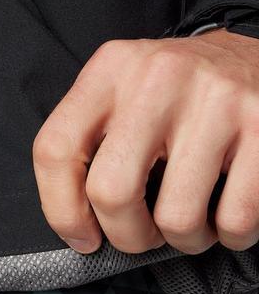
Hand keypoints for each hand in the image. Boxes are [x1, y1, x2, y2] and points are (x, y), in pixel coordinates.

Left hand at [32, 28, 258, 254]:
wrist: (255, 54)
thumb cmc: (175, 95)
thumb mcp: (120, 94)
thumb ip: (89, 144)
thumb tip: (79, 229)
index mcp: (109, 72)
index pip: (54, 150)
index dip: (61, 210)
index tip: (82, 237)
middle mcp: (157, 79)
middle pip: (111, 192)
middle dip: (126, 236)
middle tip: (142, 235)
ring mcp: (215, 100)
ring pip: (176, 217)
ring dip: (183, 240)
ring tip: (190, 222)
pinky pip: (235, 218)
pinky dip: (230, 234)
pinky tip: (225, 214)